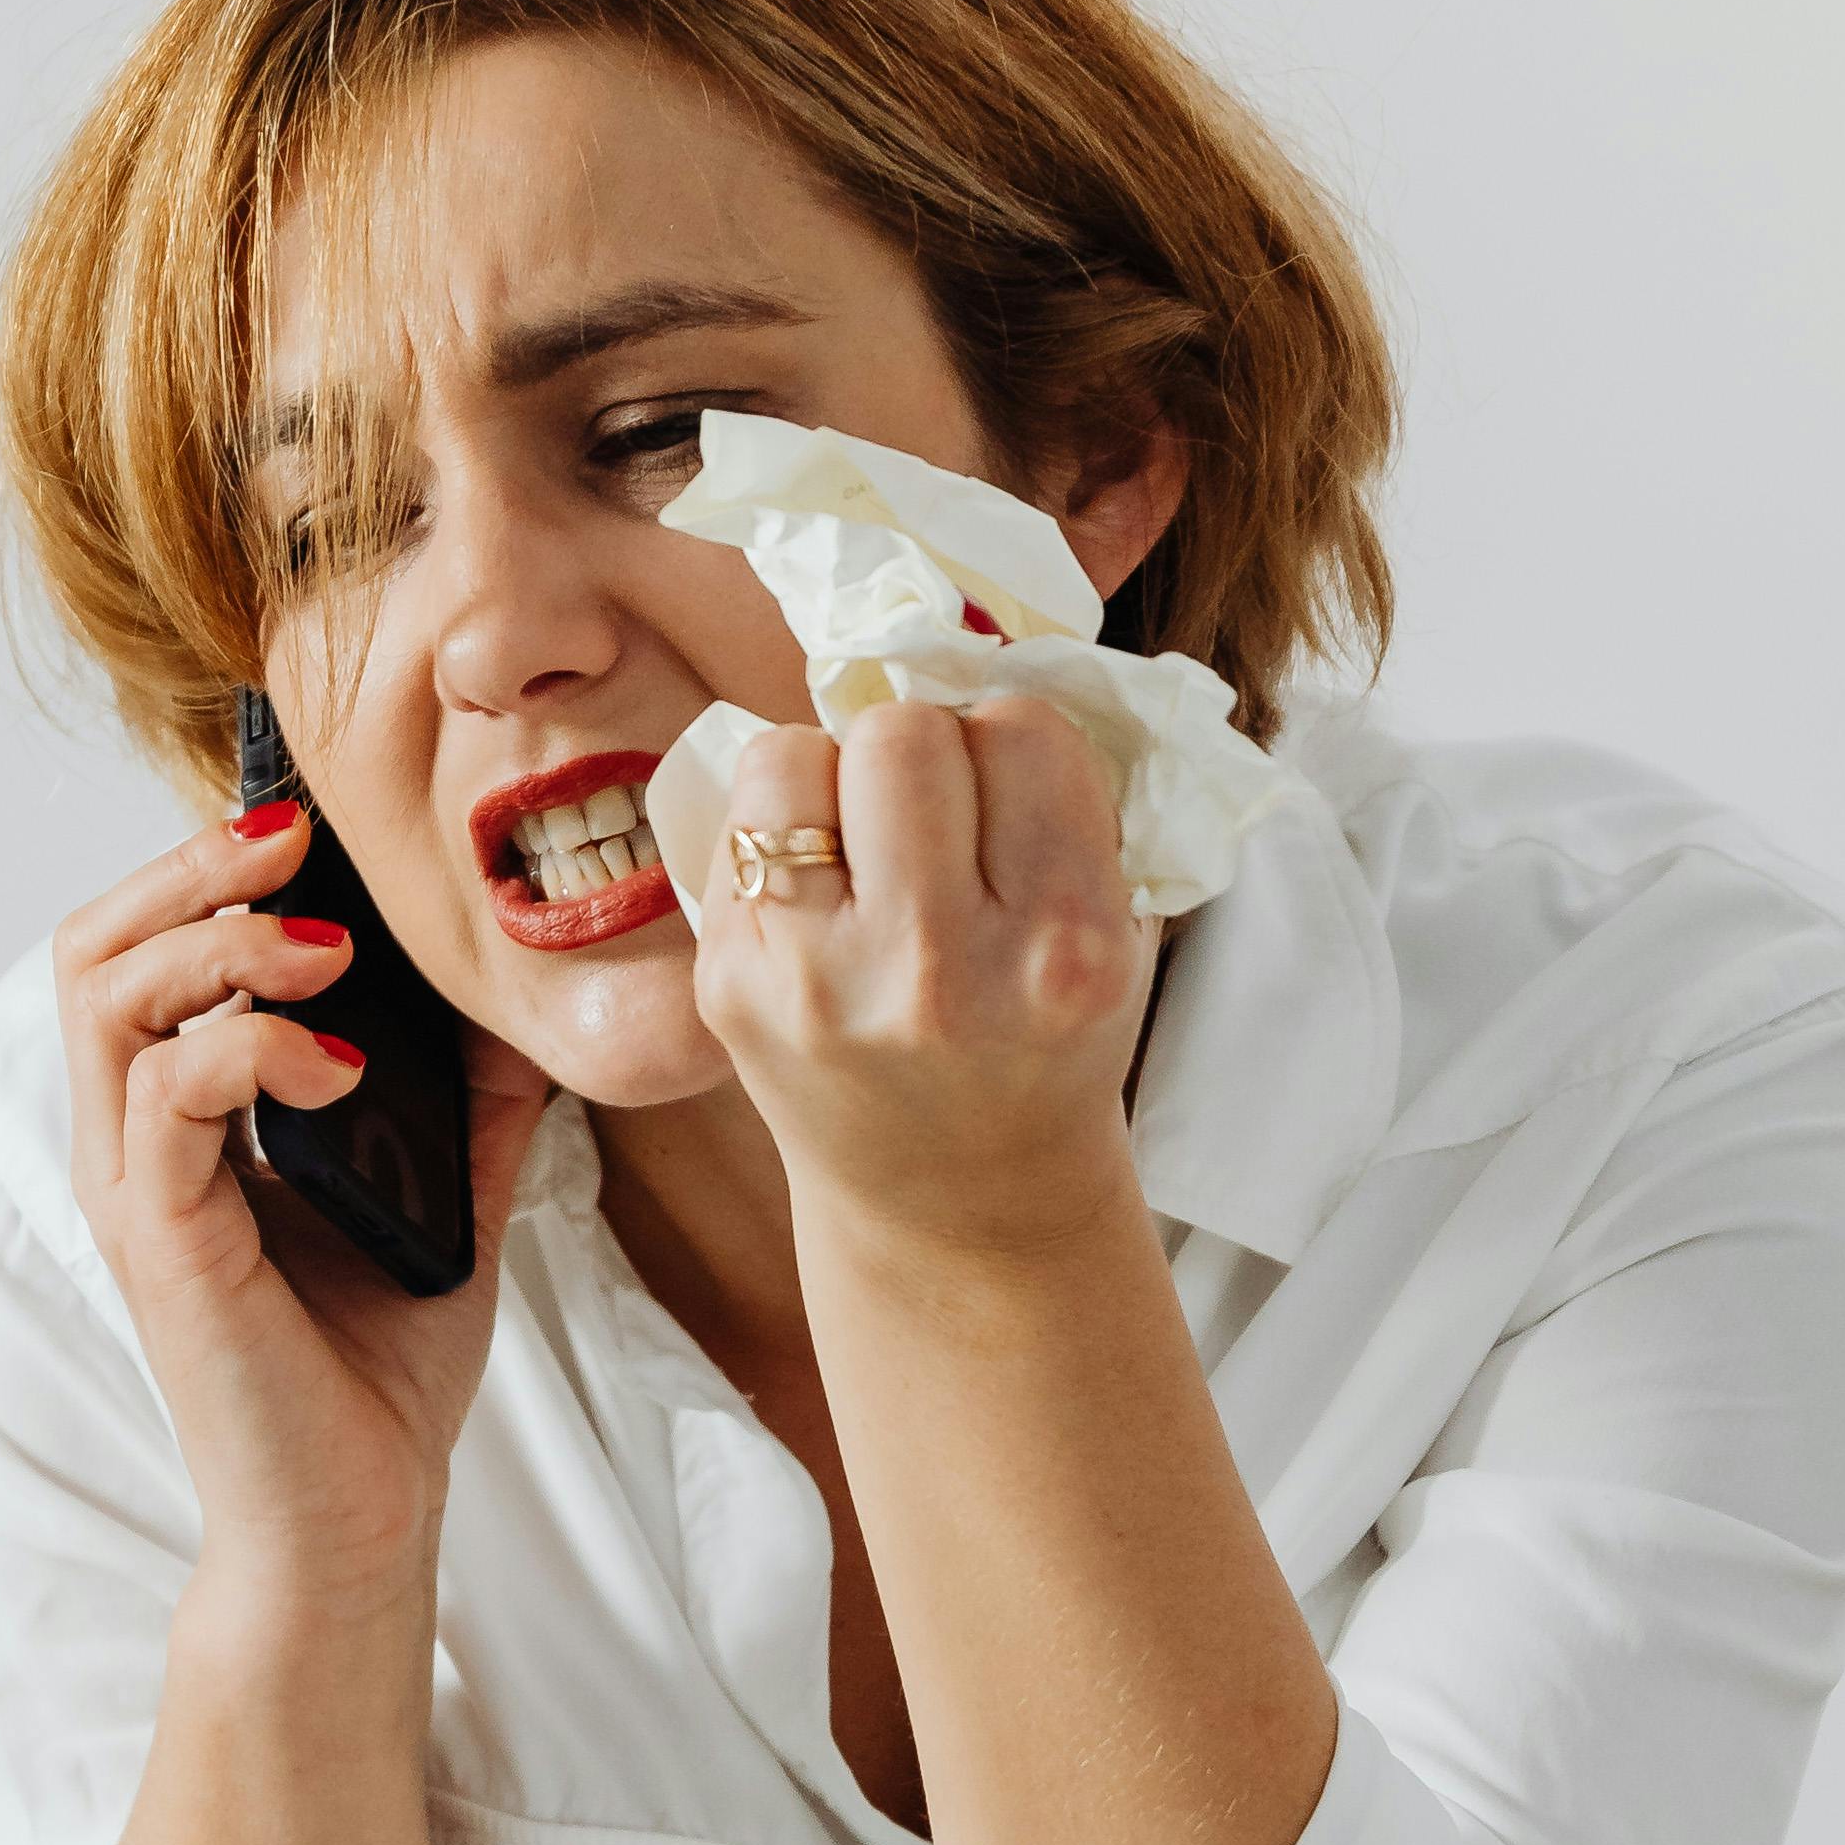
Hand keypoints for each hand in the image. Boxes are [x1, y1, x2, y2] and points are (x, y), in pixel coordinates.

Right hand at [55, 798, 553, 1618]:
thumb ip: (466, 1096)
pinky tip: (343, 1067)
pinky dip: (252, 1049)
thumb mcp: (445, 1197)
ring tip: (328, 951)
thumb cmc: (380, 1372)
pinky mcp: (164, 1242)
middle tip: (292, 840)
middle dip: (188, 869)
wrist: (362, 1518)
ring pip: (109, 998)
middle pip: (94, 947)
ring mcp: (137, 1191)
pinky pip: (169, 1096)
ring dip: (219, 942)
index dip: (202, 870)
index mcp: (178, 1124)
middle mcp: (133, 1146)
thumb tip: (519, 995)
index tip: (305, 830)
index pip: (142, 950)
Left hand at [688, 692, 1154, 1261]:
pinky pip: (736, 824)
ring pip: (795, 754)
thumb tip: (983, 641)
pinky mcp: (731, 991)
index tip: (1010, 802)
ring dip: (831, 776)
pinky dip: (777, 834)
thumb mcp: (1113, 930)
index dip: (1014, 746)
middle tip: (932, 816)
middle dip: (921, 750)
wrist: (957, 1203)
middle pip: (902, 730)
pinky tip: (816, 897)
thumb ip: (1072, 798)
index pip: (1024, 730)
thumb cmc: (1044, 1040)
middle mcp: (940, 972)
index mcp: (1064, 947)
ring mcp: (819, 986)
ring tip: (863, 843)